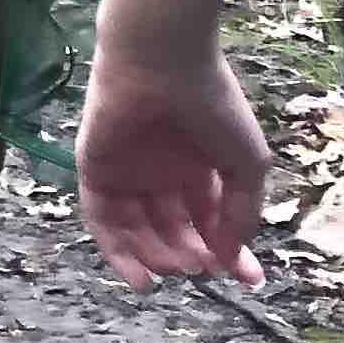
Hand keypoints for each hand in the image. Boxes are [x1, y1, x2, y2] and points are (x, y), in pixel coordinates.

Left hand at [78, 40, 270, 291]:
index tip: (249, 280)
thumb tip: (234, 257)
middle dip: (190, 255)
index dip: (230, 251)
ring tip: (179, 268)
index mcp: (197, 166)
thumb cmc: (213, 105)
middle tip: (201, 268)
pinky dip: (118, 252)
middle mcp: (161, 171)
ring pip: (138, 229)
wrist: (164, 62)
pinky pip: (103, 219)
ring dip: (157, 257)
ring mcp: (126, 171)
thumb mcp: (245, 164)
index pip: (211, 219)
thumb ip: (242, 212)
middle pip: (173, 229)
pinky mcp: (94, 169)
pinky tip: (141, 278)